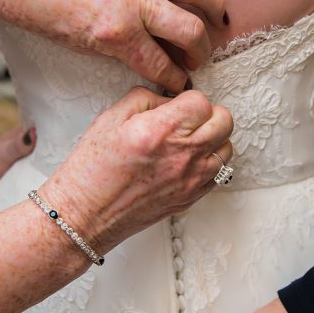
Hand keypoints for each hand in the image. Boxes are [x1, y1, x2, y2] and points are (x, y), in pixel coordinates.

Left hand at [0, 0, 226, 93]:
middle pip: (187, 29)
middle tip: (200, 58)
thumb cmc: (42, 13)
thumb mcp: (81, 46)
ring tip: (220, 17)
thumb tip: (151, 57)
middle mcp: (134, 2)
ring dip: (211, 3)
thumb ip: (120, 50)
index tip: (182, 84)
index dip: (175, 79)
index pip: (161, 64)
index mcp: (117, 34)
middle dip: (199, 50)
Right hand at [43, 87, 232, 252]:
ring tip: (187, 141)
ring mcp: (191, 179)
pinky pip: (219, 172)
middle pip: (224, 121)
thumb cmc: (93, 169)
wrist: (86, 214)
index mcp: (162, 130)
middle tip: (186, 119)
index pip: (201, 100)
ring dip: (212, 139)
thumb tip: (169, 98)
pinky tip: (186, 161)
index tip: (175, 105)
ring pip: (227, 147)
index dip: (188, 99)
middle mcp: (183, 155)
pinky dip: (208, 162)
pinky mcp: (192, 197)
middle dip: (207, 114)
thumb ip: (146, 98)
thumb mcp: (111, 118)